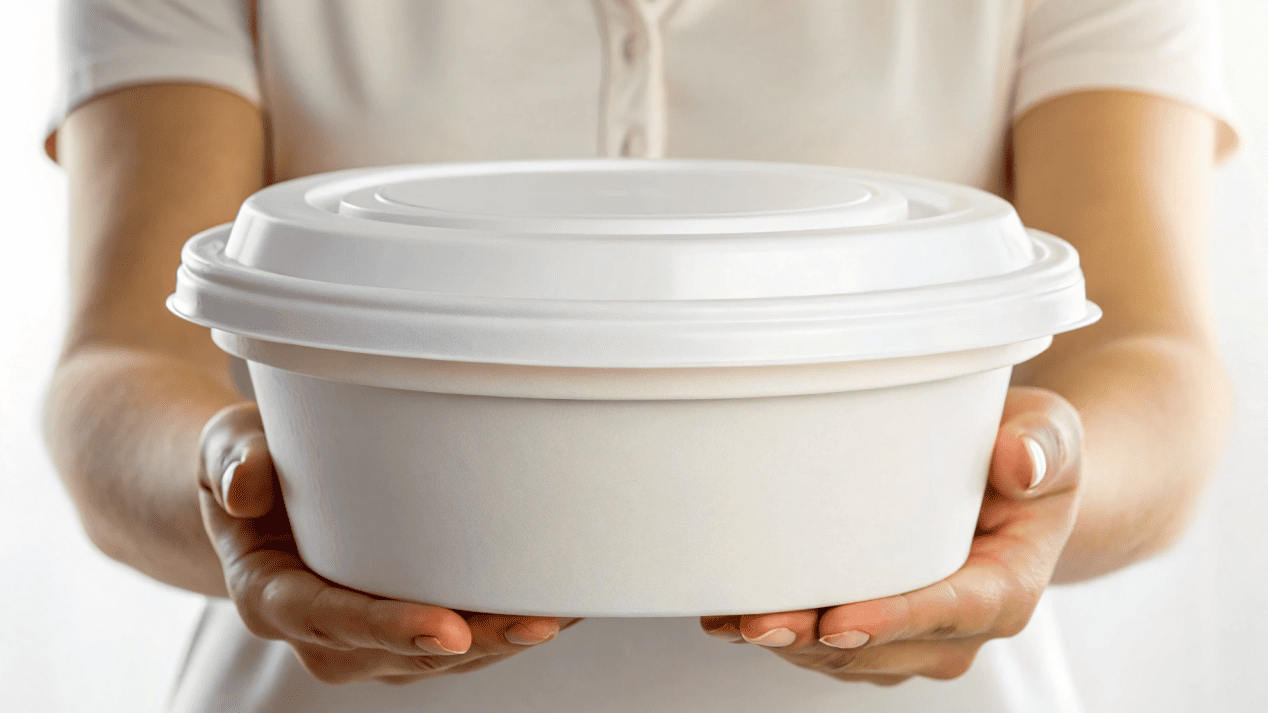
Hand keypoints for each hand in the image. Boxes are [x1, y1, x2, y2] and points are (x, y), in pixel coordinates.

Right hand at [198, 402, 582, 684]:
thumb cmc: (249, 463)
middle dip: (473, 642)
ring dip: (500, 641)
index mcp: (271, 595)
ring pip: (438, 657)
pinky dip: (500, 629)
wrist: (257, 499)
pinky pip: (453, 644)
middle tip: (537, 622)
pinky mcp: (399, 633)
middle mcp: (319, 633)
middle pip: (401, 650)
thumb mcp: (226, 447)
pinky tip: (551, 604)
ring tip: (562, 611)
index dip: (389, 627)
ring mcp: (362, 642)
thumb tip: (247, 486)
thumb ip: (235, 460)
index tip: (447, 628)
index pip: (330, 619)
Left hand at [700, 386, 1080, 684]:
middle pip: (882, 648)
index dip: (892, 622)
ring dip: (789, 643)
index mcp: (1006, 587)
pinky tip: (729, 614)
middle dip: (816, 641)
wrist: (1012, 479)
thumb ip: (1041, 444)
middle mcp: (960, 627)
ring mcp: (915, 637)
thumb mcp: (1048, 431)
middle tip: (757, 621)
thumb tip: (1021, 462)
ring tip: (731, 618)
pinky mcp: (878, 630)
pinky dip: (780, 632)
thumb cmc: (1026, 451)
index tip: (838, 622)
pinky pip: (825, 645)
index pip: (951, 613)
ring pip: (845, 657)